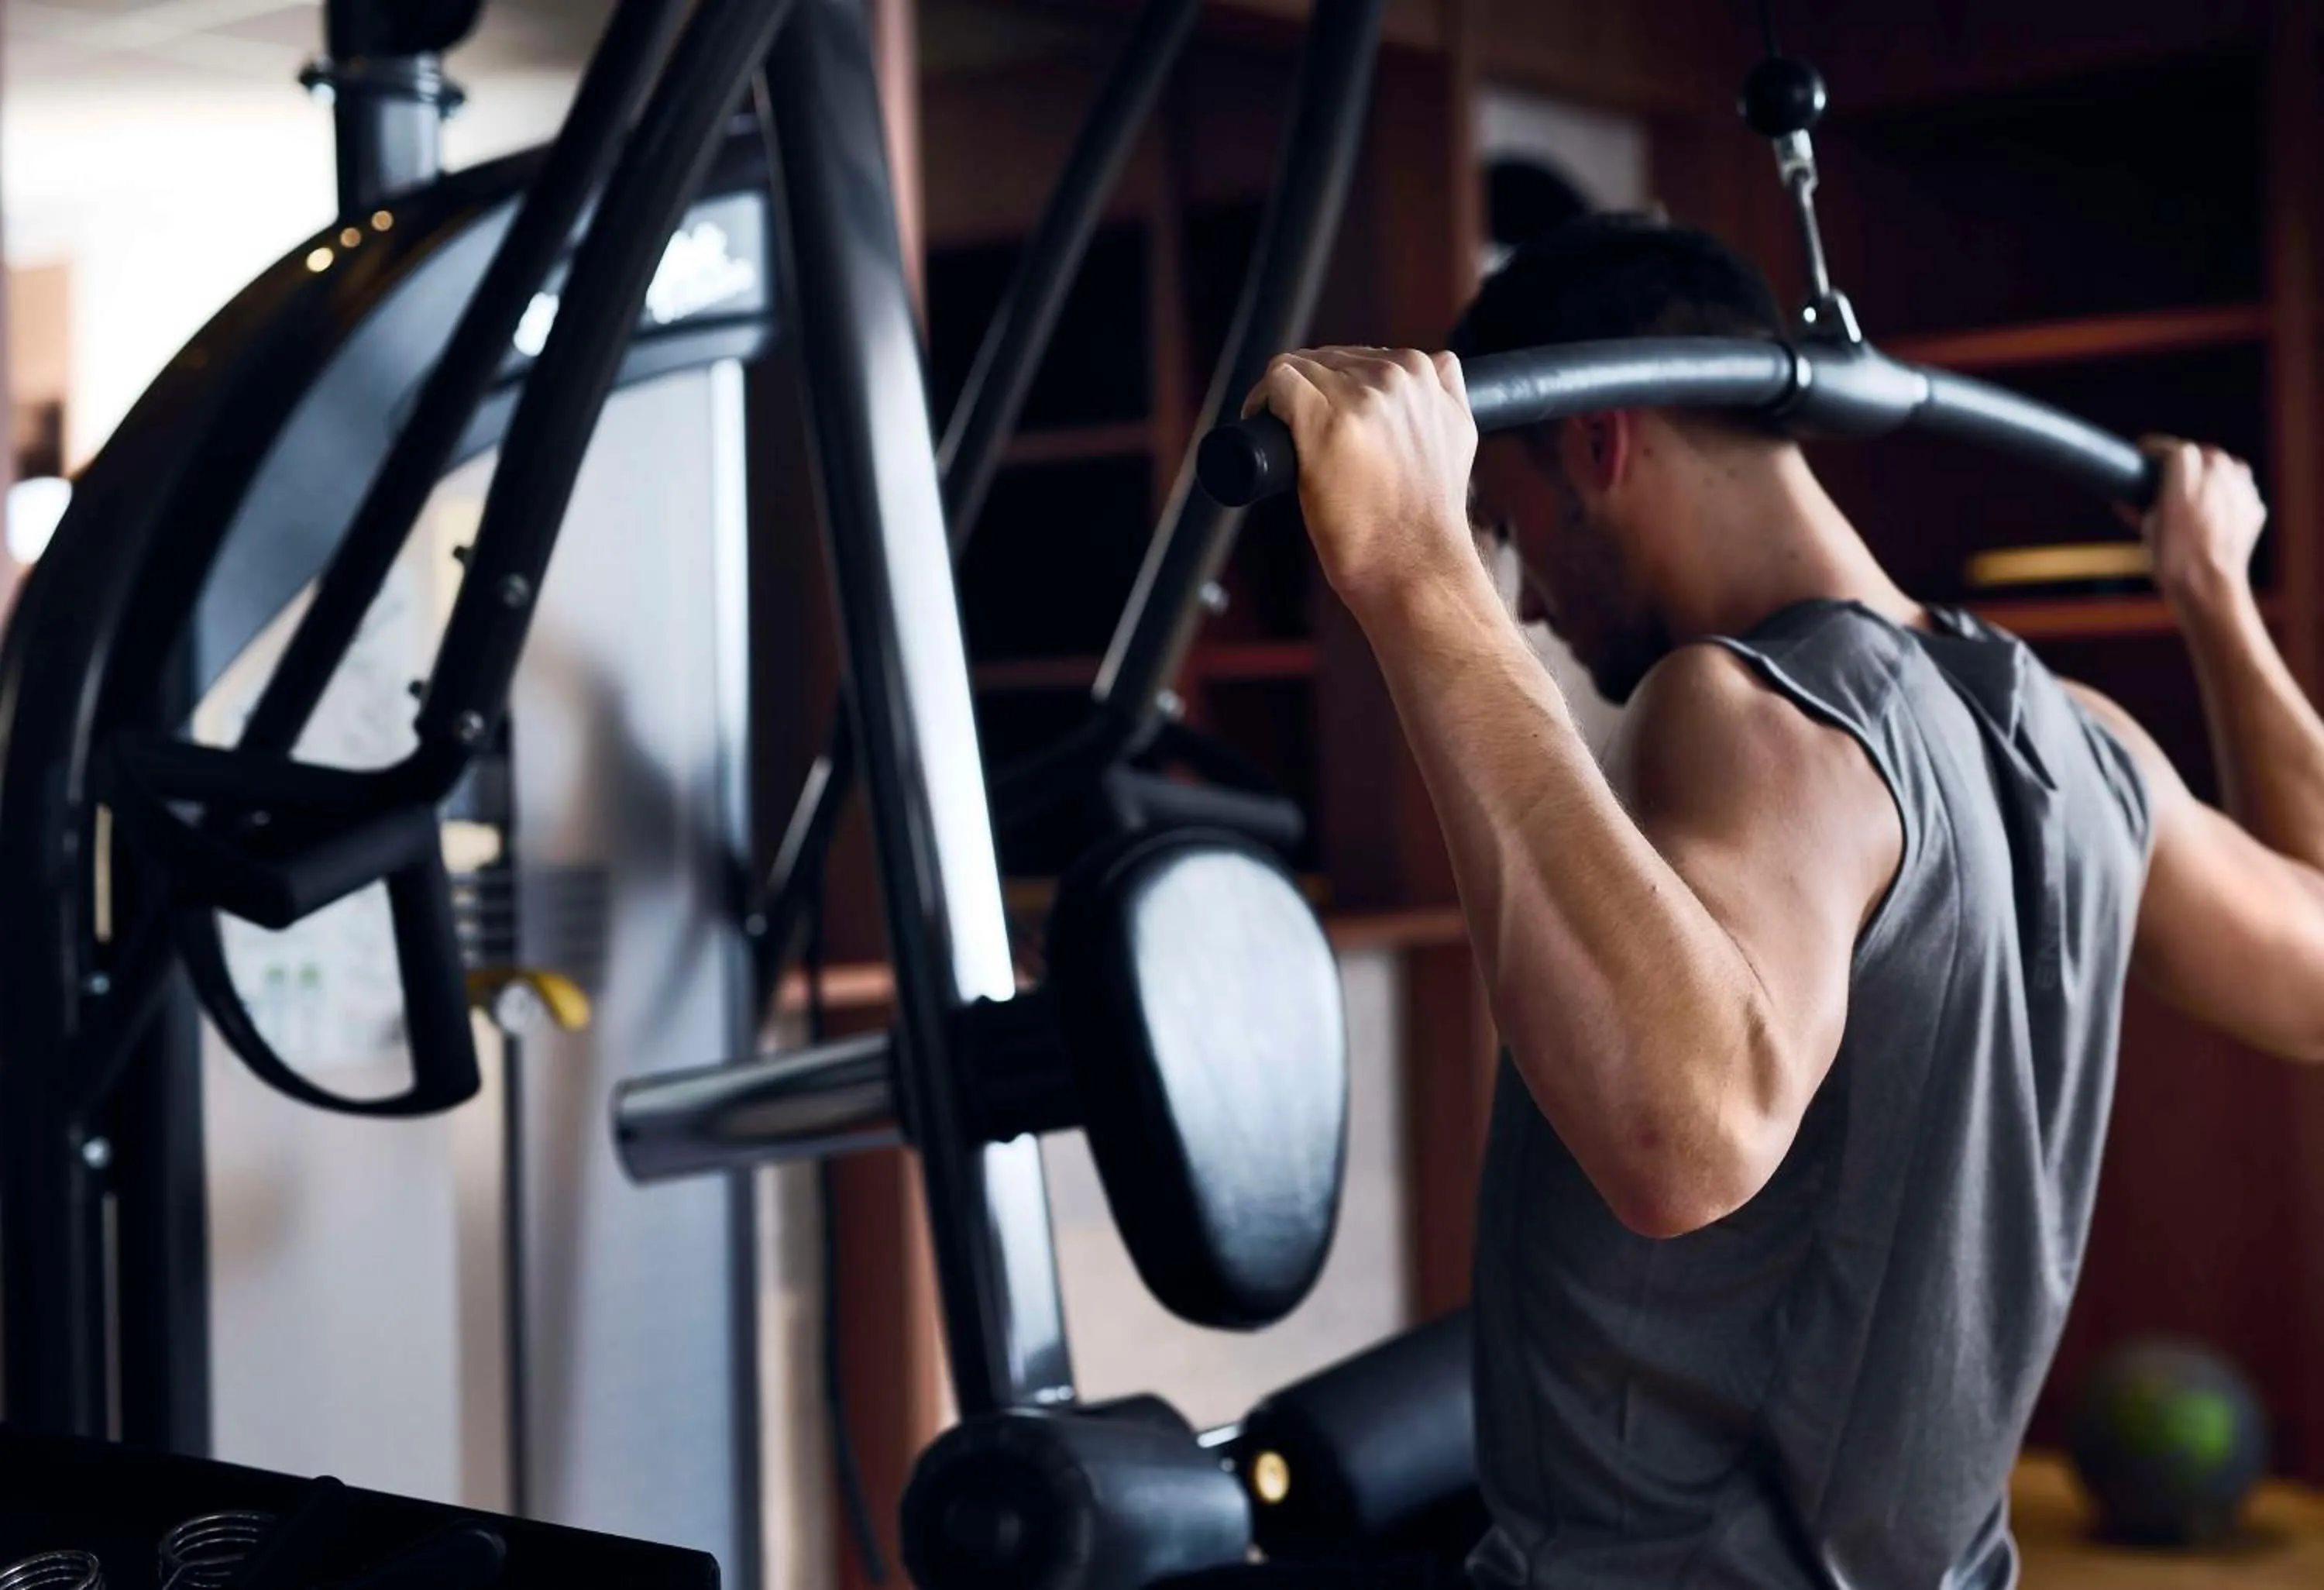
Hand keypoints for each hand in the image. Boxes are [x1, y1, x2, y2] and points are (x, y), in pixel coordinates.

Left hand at [1244, 347, 1478, 623]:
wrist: (1416, 566)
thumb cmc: (1427, 519)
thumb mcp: (1458, 438)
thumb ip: (1446, 396)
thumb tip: (1437, 367)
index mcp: (1427, 373)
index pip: (1361, 356)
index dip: (1334, 386)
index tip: (1323, 417)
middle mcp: (1396, 376)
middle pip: (1326, 360)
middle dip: (1308, 392)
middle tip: (1296, 434)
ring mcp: (1360, 397)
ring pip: (1298, 367)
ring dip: (1281, 398)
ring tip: (1281, 437)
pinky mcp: (1322, 419)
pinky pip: (1278, 380)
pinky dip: (1261, 400)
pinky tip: (1260, 426)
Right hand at [2133, 436, 2267, 615]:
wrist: (2209, 589)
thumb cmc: (2174, 563)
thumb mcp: (2149, 531)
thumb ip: (2141, 507)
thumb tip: (2125, 499)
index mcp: (2187, 480)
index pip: (2175, 449)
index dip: (2156, 448)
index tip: (2144, 451)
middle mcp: (2218, 478)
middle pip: (2204, 453)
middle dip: (2186, 459)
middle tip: (2169, 471)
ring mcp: (2241, 492)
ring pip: (2228, 466)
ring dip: (2211, 471)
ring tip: (2197, 486)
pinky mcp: (2255, 507)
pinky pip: (2242, 489)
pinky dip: (2228, 492)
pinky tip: (2215, 507)